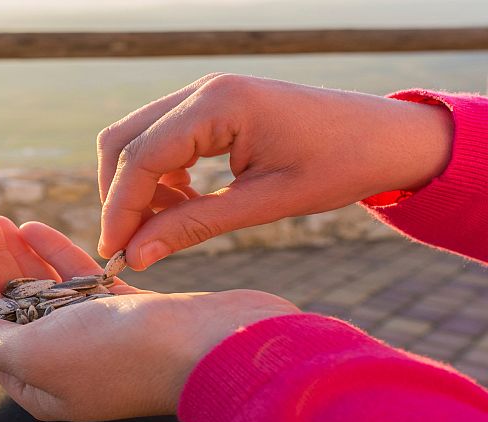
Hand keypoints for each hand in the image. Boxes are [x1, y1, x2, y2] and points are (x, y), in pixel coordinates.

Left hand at [0, 204, 299, 420]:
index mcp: (36, 381)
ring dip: (18, 251)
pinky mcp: (128, 311)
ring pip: (44, 288)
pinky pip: (80, 281)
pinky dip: (57, 255)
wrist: (213, 347)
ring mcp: (98, 336)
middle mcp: (63, 361)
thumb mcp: (39, 353)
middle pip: (11, 301)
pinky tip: (35, 228)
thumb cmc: (122, 354)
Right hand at [97, 74, 453, 267]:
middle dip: (119, 195)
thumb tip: (136, 254)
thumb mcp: (265, 203)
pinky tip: (180, 204)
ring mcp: (205, 95)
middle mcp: (203, 90)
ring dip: (137, 185)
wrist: (383, 137)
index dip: (121, 208)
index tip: (114, 253)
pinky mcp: (212, 108)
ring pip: (138, 138)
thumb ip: (195, 225)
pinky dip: (158, 175)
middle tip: (128, 246)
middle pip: (125, 139)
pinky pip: (163, 138)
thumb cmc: (337, 165)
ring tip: (159, 229)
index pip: (142, 156)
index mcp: (219, 104)